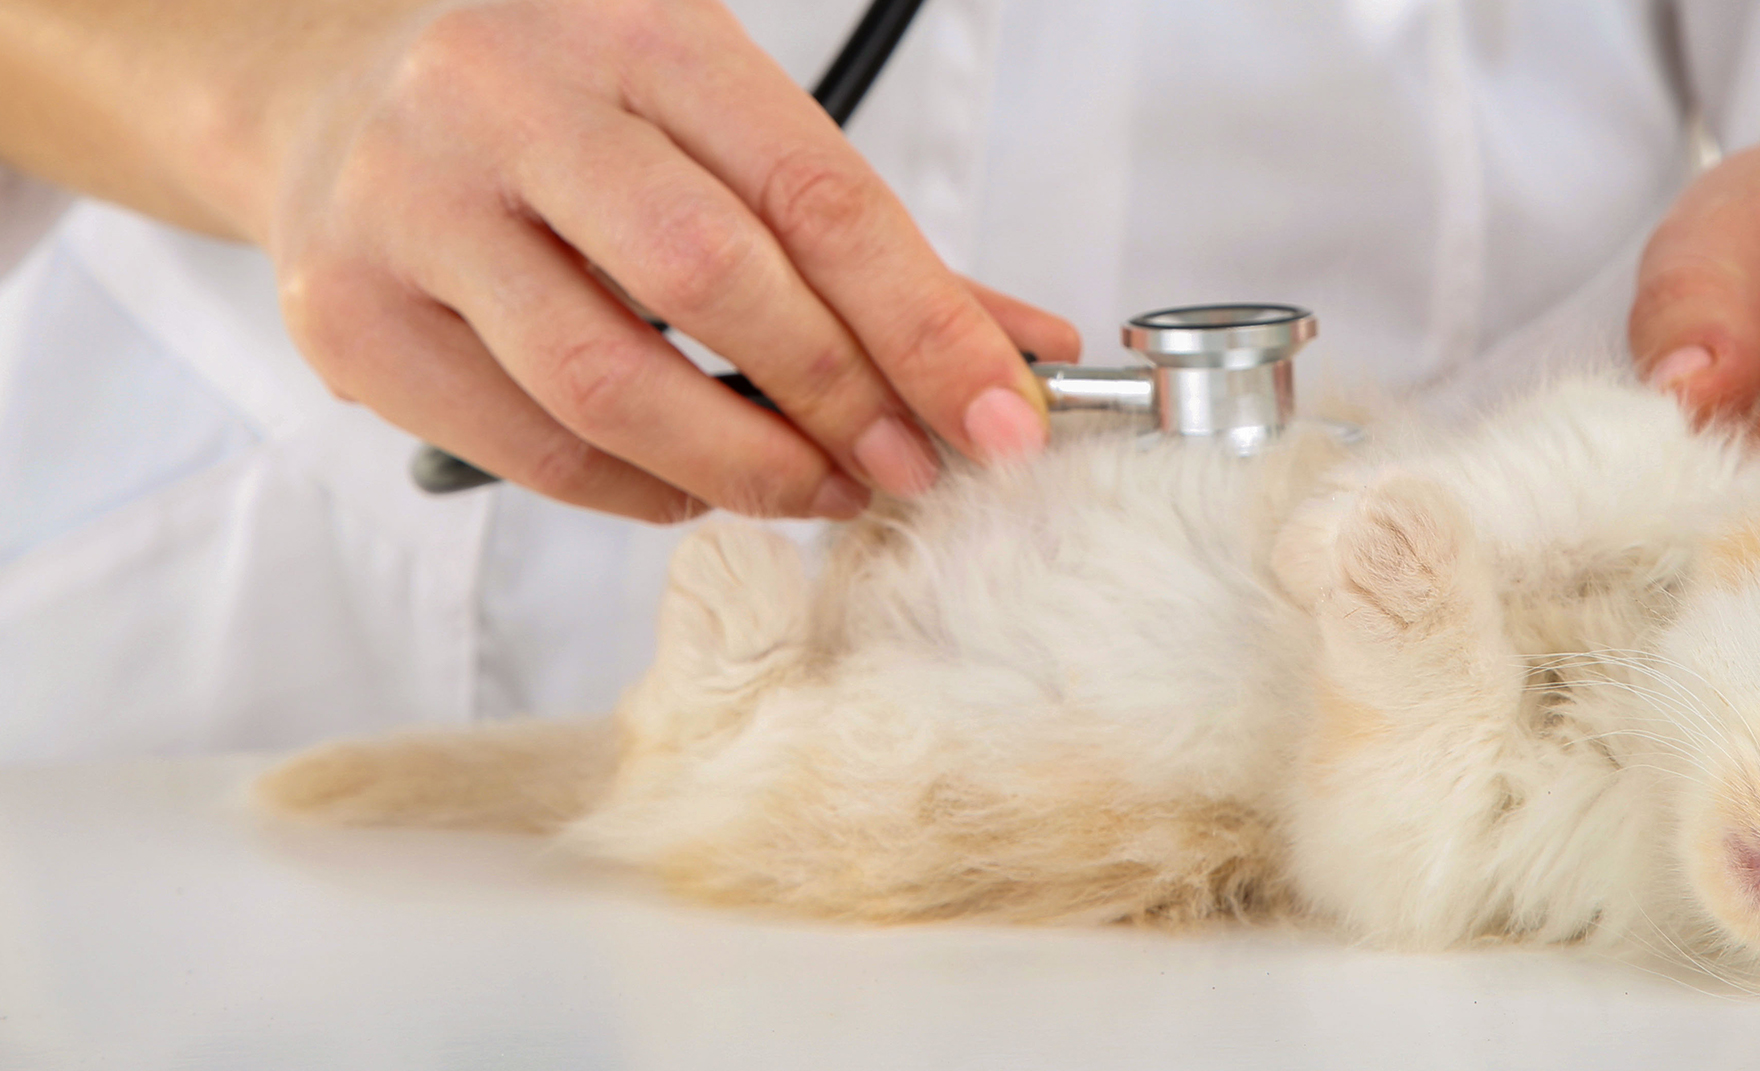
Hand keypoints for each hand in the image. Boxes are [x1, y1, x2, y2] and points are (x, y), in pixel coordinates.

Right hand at [257, 0, 1073, 520]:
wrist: (328, 93)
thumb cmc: (562, 115)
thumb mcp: (712, 124)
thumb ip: (861, 241)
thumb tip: (1021, 348)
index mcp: (634, 30)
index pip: (816, 193)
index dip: (927, 325)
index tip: (1003, 417)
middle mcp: (506, 100)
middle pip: (712, 281)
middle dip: (840, 399)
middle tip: (908, 466)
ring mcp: (407, 207)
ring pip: (608, 386)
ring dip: (744, 468)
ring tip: (814, 488)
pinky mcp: (347, 318)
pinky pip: (531, 448)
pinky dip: (641, 490)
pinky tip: (694, 487)